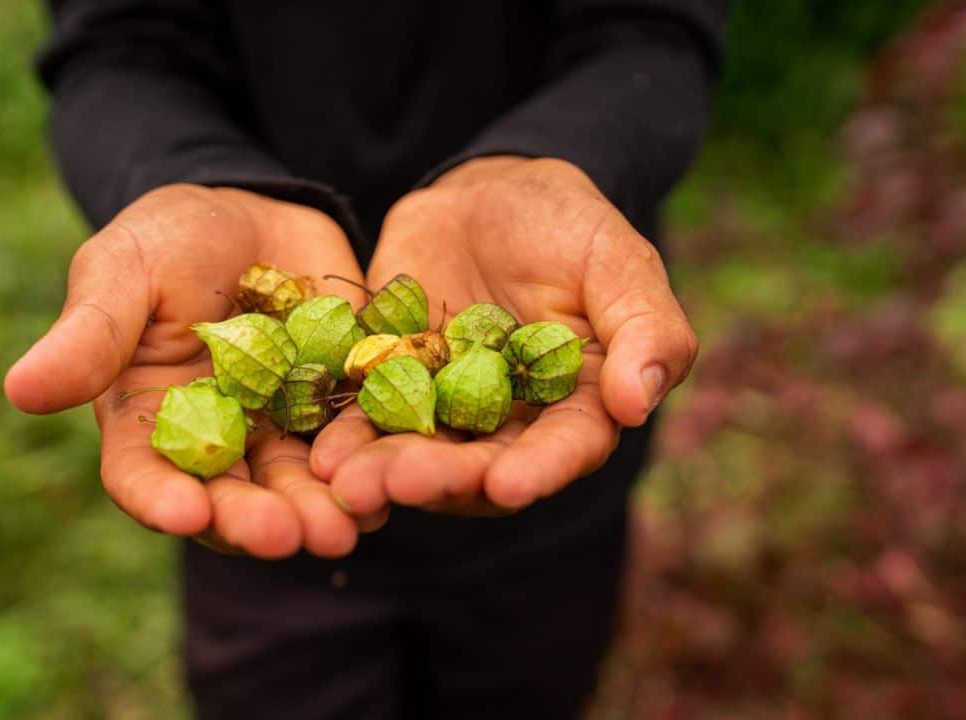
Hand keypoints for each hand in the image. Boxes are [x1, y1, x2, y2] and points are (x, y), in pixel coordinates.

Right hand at [5, 185, 379, 557]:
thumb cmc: (168, 237)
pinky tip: (391, 478)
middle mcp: (212, 440)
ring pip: (295, 484)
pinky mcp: (335, 409)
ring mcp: (276, 430)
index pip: (142, 475)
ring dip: (318, 509)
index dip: (161, 499)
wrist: (255, 210)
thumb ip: (88, 334)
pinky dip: (368, 465)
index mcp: (146, 419)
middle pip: (228, 497)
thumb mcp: (123, 270)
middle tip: (287, 536)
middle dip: (255, 520)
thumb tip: (19, 390)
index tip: (185, 513)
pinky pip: (352, 445)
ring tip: (346, 525)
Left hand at [311, 157, 697, 515]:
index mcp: (578, 405)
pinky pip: (366, 419)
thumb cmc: (566, 223)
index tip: (510, 485)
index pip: (565, 448)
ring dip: (383, 471)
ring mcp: (446, 412)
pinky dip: (344, 437)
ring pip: (418, 453)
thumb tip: (638, 401)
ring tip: (347, 480)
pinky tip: (319, 452)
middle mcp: (511, 424)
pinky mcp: (391, 388)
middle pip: (480, 466)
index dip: (539, 469)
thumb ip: (645, 326)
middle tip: (399, 486)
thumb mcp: (616, 258)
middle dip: (440, 479)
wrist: (485, 193)